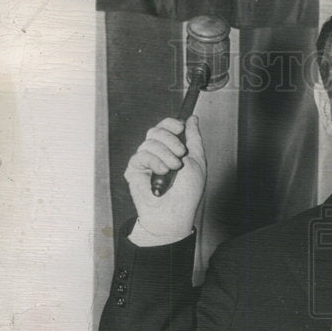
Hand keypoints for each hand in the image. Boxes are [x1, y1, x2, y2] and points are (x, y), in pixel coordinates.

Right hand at [123, 116, 205, 243]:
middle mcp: (158, 153)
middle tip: (180, 155)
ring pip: (149, 142)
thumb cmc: (188, 192)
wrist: (175, 212)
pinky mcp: (134, 169)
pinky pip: (141, 155)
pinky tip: (162, 173)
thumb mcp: (197, 161)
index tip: (180, 127)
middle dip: (171, 140)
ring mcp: (145, 161)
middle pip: (156, 130)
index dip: (171, 123)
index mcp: (171, 149)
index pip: (165, 127)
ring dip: (165, 154)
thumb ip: (194, 138)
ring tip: (173, 168)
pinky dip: (154, 162)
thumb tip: (192, 119)